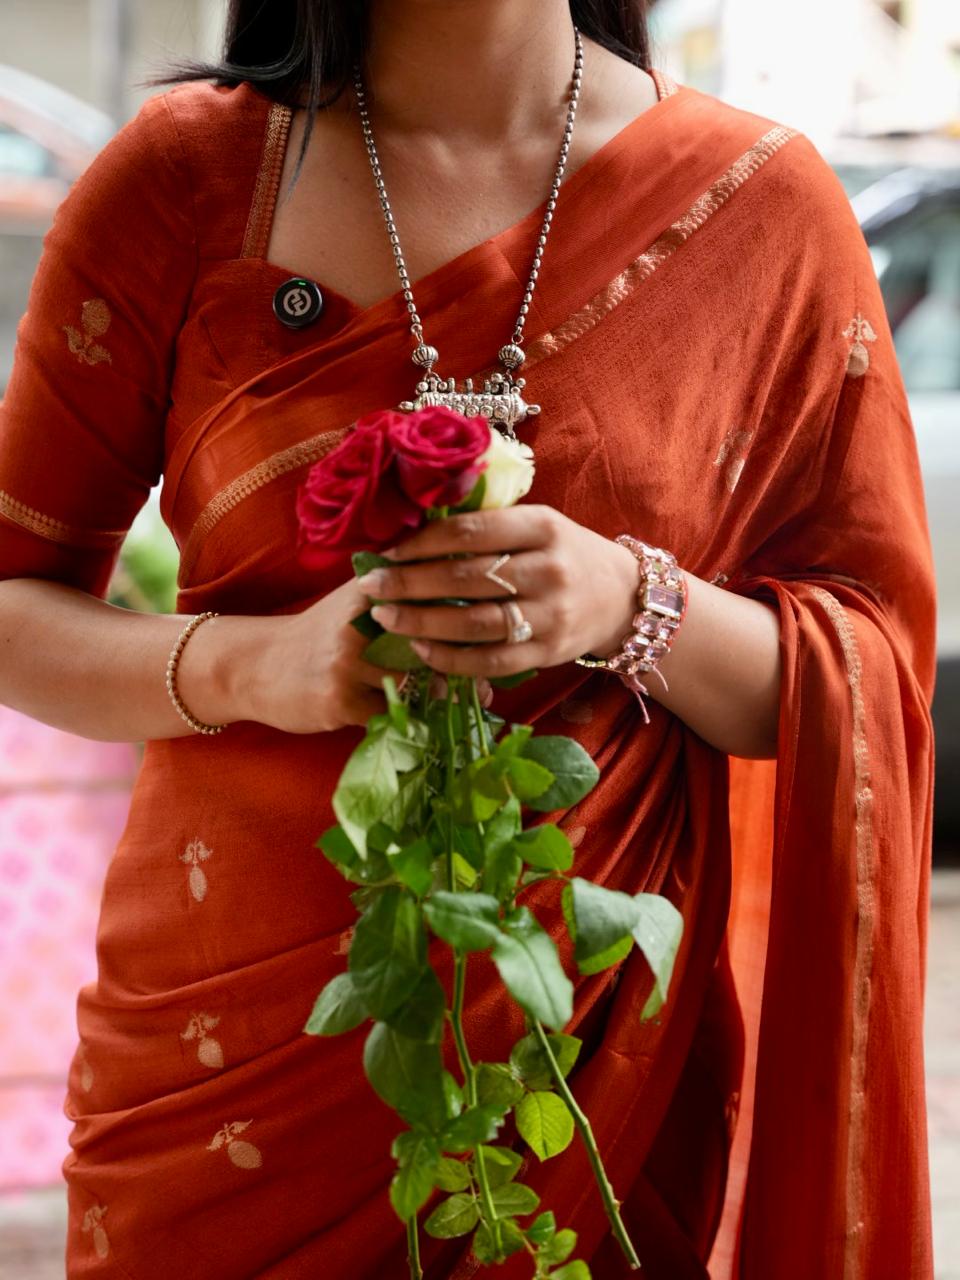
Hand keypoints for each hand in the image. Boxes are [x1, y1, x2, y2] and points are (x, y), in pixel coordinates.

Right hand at [238, 576, 493, 732]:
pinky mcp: (339, 700)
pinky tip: (424, 726)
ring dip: (441, 701)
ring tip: (461, 710)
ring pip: (415, 685)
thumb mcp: (353, 601)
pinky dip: (410, 722)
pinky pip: (391, 716)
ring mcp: (349, 663)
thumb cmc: (318, 634)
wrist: (257, 665)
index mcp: (371, 591)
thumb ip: (400, 591)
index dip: (465, 622)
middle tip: (486, 687)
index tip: (491, 641)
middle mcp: (360, 622)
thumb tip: (465, 594)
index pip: (432, 600)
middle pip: (430, 645)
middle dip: (462, 668)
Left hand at [354, 505, 639, 678]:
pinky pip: (490, 661)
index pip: (471, 532)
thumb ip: (488, 526)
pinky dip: (451, 659)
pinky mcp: (548, 652)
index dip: (421, 542)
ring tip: (386, 618)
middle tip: (371, 586)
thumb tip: (413, 528)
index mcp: (543, 527)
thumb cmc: (564, 554)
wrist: (621, 597)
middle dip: (409, 583)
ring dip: (422, 623)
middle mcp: (549, 570)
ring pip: (474, 624)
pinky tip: (422, 650)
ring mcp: (551, 616)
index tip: (386, 550)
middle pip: (466, 578)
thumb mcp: (538, 525)